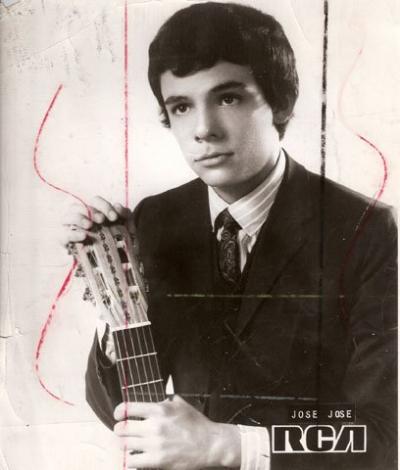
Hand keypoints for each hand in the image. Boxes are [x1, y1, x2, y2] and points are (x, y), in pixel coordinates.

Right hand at [59, 196, 132, 246]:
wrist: (113, 264)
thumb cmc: (119, 243)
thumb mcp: (127, 229)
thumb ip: (125, 215)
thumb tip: (117, 206)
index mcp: (94, 212)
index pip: (95, 201)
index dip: (104, 206)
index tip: (114, 217)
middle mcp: (80, 218)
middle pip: (79, 206)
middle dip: (91, 212)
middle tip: (101, 220)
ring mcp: (71, 229)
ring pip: (67, 217)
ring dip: (78, 218)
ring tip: (89, 226)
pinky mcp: (66, 242)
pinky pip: (63, 236)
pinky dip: (72, 234)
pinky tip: (83, 236)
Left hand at [114, 395, 240, 469]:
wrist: (210, 444)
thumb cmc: (197, 424)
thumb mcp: (181, 405)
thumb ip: (166, 401)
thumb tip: (156, 399)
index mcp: (159, 410)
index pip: (128, 408)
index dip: (119, 412)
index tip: (118, 415)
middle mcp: (155, 426)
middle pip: (122, 428)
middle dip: (120, 430)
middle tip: (123, 431)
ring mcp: (155, 445)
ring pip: (125, 445)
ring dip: (125, 445)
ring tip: (130, 444)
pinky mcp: (157, 461)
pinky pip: (132, 461)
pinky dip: (131, 459)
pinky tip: (136, 457)